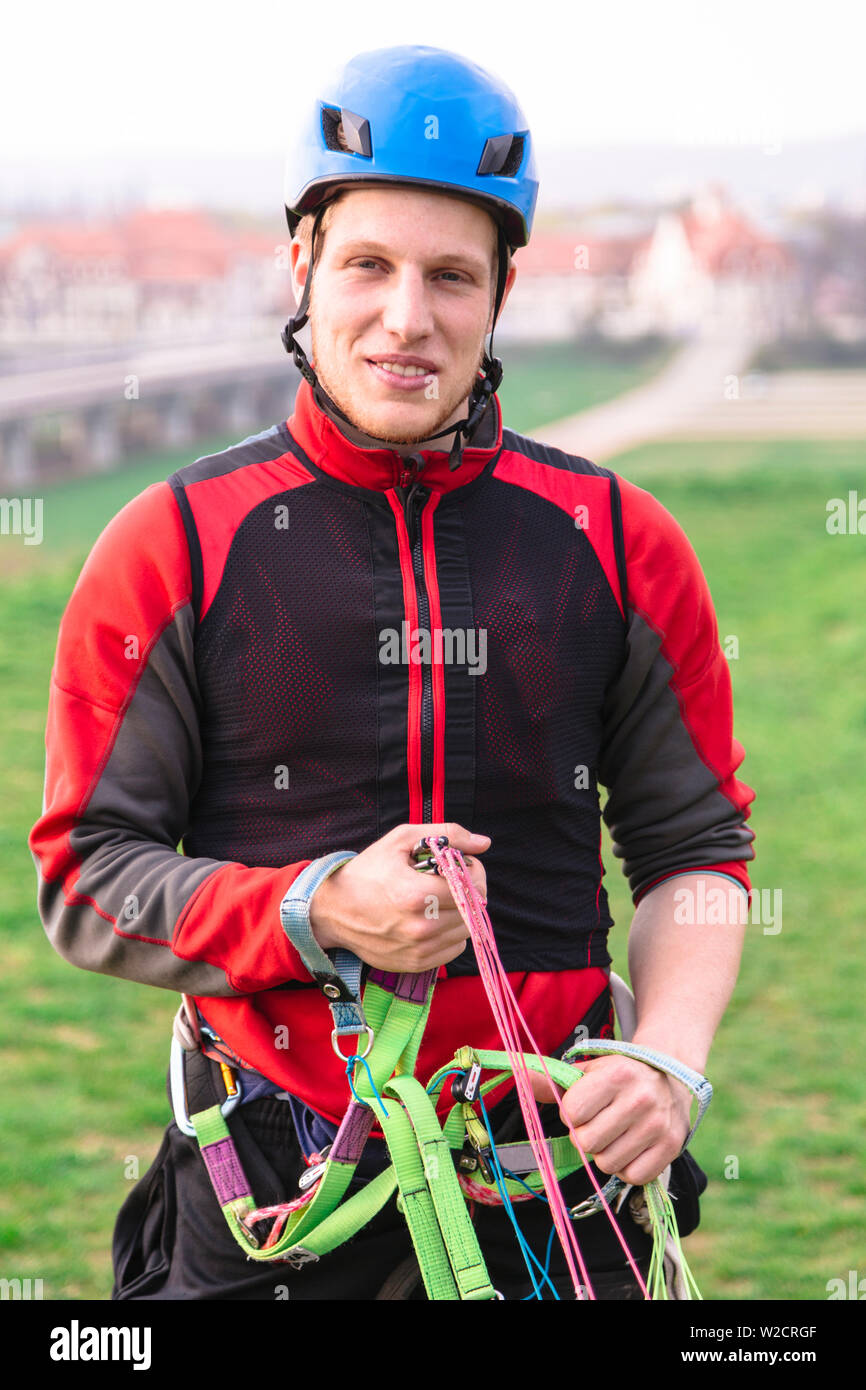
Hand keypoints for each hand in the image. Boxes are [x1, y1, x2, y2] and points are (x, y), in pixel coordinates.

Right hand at [308, 822, 490, 972]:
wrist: (332, 910)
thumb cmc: (367, 872)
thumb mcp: (401, 840)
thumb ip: (447, 834)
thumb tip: (484, 843)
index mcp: (418, 894)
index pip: (473, 887)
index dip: (474, 871)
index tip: (462, 865)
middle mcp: (421, 927)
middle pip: (474, 910)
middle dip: (470, 891)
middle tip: (453, 880)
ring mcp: (419, 950)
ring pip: (467, 931)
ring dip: (461, 912)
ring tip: (440, 899)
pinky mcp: (416, 964)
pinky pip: (454, 949)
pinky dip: (451, 933)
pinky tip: (432, 918)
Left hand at [554, 1055, 692, 1186]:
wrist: (670, 1078)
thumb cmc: (620, 1076)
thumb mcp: (589, 1071)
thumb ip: (554, 1081)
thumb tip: (521, 1077)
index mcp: (617, 1074)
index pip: (572, 1113)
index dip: (572, 1114)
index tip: (584, 1107)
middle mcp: (640, 1099)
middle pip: (587, 1143)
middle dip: (587, 1136)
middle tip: (600, 1123)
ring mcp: (658, 1125)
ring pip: (608, 1163)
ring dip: (606, 1154)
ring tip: (616, 1134)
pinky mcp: (671, 1147)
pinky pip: (633, 1176)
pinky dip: (627, 1167)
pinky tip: (631, 1147)